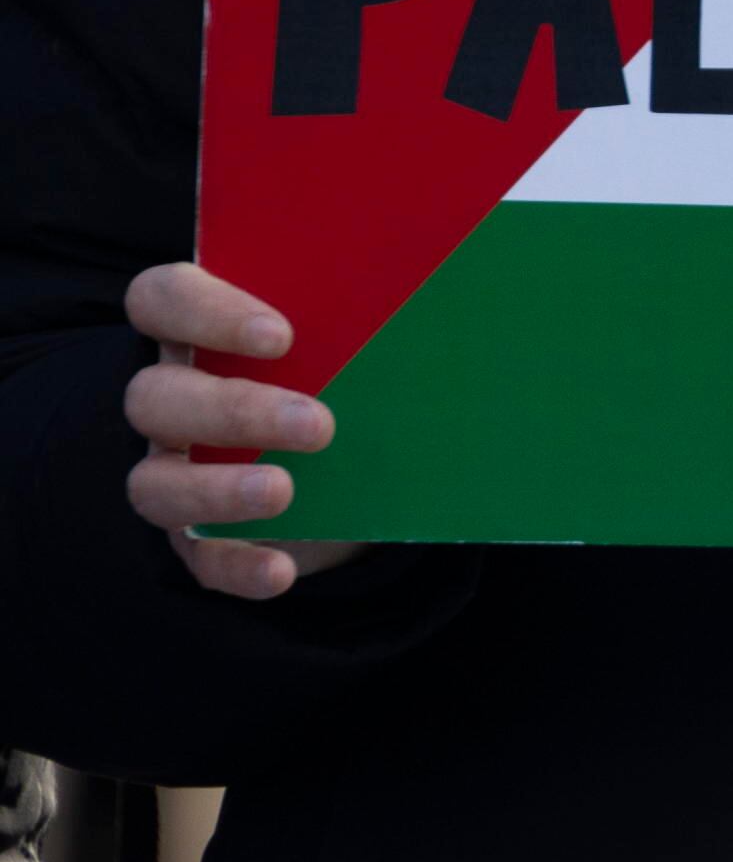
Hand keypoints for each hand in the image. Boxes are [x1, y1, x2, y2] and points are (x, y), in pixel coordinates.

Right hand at [119, 263, 367, 601]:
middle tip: (320, 424)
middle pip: (154, 397)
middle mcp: (173, 397)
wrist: (354, 457)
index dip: (205, 313)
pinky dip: (236, 565)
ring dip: (218, 490)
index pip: (161, 300)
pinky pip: (197, 557)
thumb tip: (448, 290)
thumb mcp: (354, 333)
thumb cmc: (349, 367)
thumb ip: (370, 307)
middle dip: (235, 411)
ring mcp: (174, 468)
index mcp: (200, 329)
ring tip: (284, 492)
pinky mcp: (193, 536)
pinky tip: (280, 571)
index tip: (283, 336)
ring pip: (156, 482)